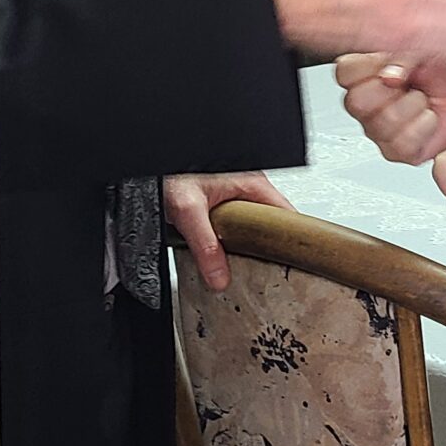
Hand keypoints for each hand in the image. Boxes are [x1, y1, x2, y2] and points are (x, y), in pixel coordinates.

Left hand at [164, 171, 292, 290]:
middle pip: (270, 223)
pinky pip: (237, 227)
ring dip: (248, 246)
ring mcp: (235, 197)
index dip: (291, 238)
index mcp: (251, 182)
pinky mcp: (221, 205)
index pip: (285, 213)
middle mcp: (247, 188)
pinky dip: (234, 243)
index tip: (291, 261)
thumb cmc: (172, 175)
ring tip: (248, 268)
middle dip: (267, 247)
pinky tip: (227, 257)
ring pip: (253, 226)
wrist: (153, 168)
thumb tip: (219, 276)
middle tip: (267, 272)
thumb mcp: (188, 210)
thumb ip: (204, 245)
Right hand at [335, 52, 445, 165]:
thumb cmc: (440, 68)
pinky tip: (428, 116)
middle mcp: (365, 104)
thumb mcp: (423, 48)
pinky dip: (425, 126)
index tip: (392, 63)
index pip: (344, 72)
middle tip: (409, 83)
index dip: (370, 67)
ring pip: (383, 124)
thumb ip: (402, 57)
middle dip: (392, 90)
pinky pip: (402, 144)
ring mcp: (377, 130)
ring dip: (414, 106)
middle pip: (357, 102)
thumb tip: (388, 77)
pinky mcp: (395, 151)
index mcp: (363, 73)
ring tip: (423, 99)